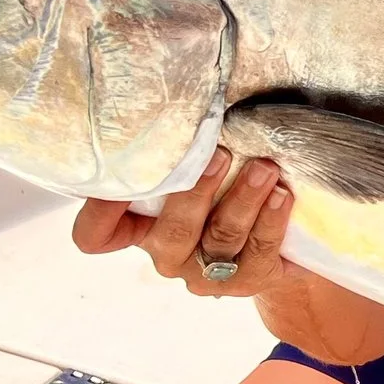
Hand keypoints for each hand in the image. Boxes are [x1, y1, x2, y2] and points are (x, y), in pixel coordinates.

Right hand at [73, 148, 295, 299]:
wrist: (284, 240)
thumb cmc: (227, 191)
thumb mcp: (197, 173)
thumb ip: (180, 155)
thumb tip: (181, 104)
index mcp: (142, 230)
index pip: (98, 236)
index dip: (101, 213)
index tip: (118, 174)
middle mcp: (169, 255)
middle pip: (172, 232)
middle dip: (197, 192)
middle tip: (221, 154)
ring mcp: (207, 273)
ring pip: (221, 238)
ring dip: (243, 199)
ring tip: (264, 169)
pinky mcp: (251, 279)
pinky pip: (259, 250)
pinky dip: (271, 219)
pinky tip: (281, 195)